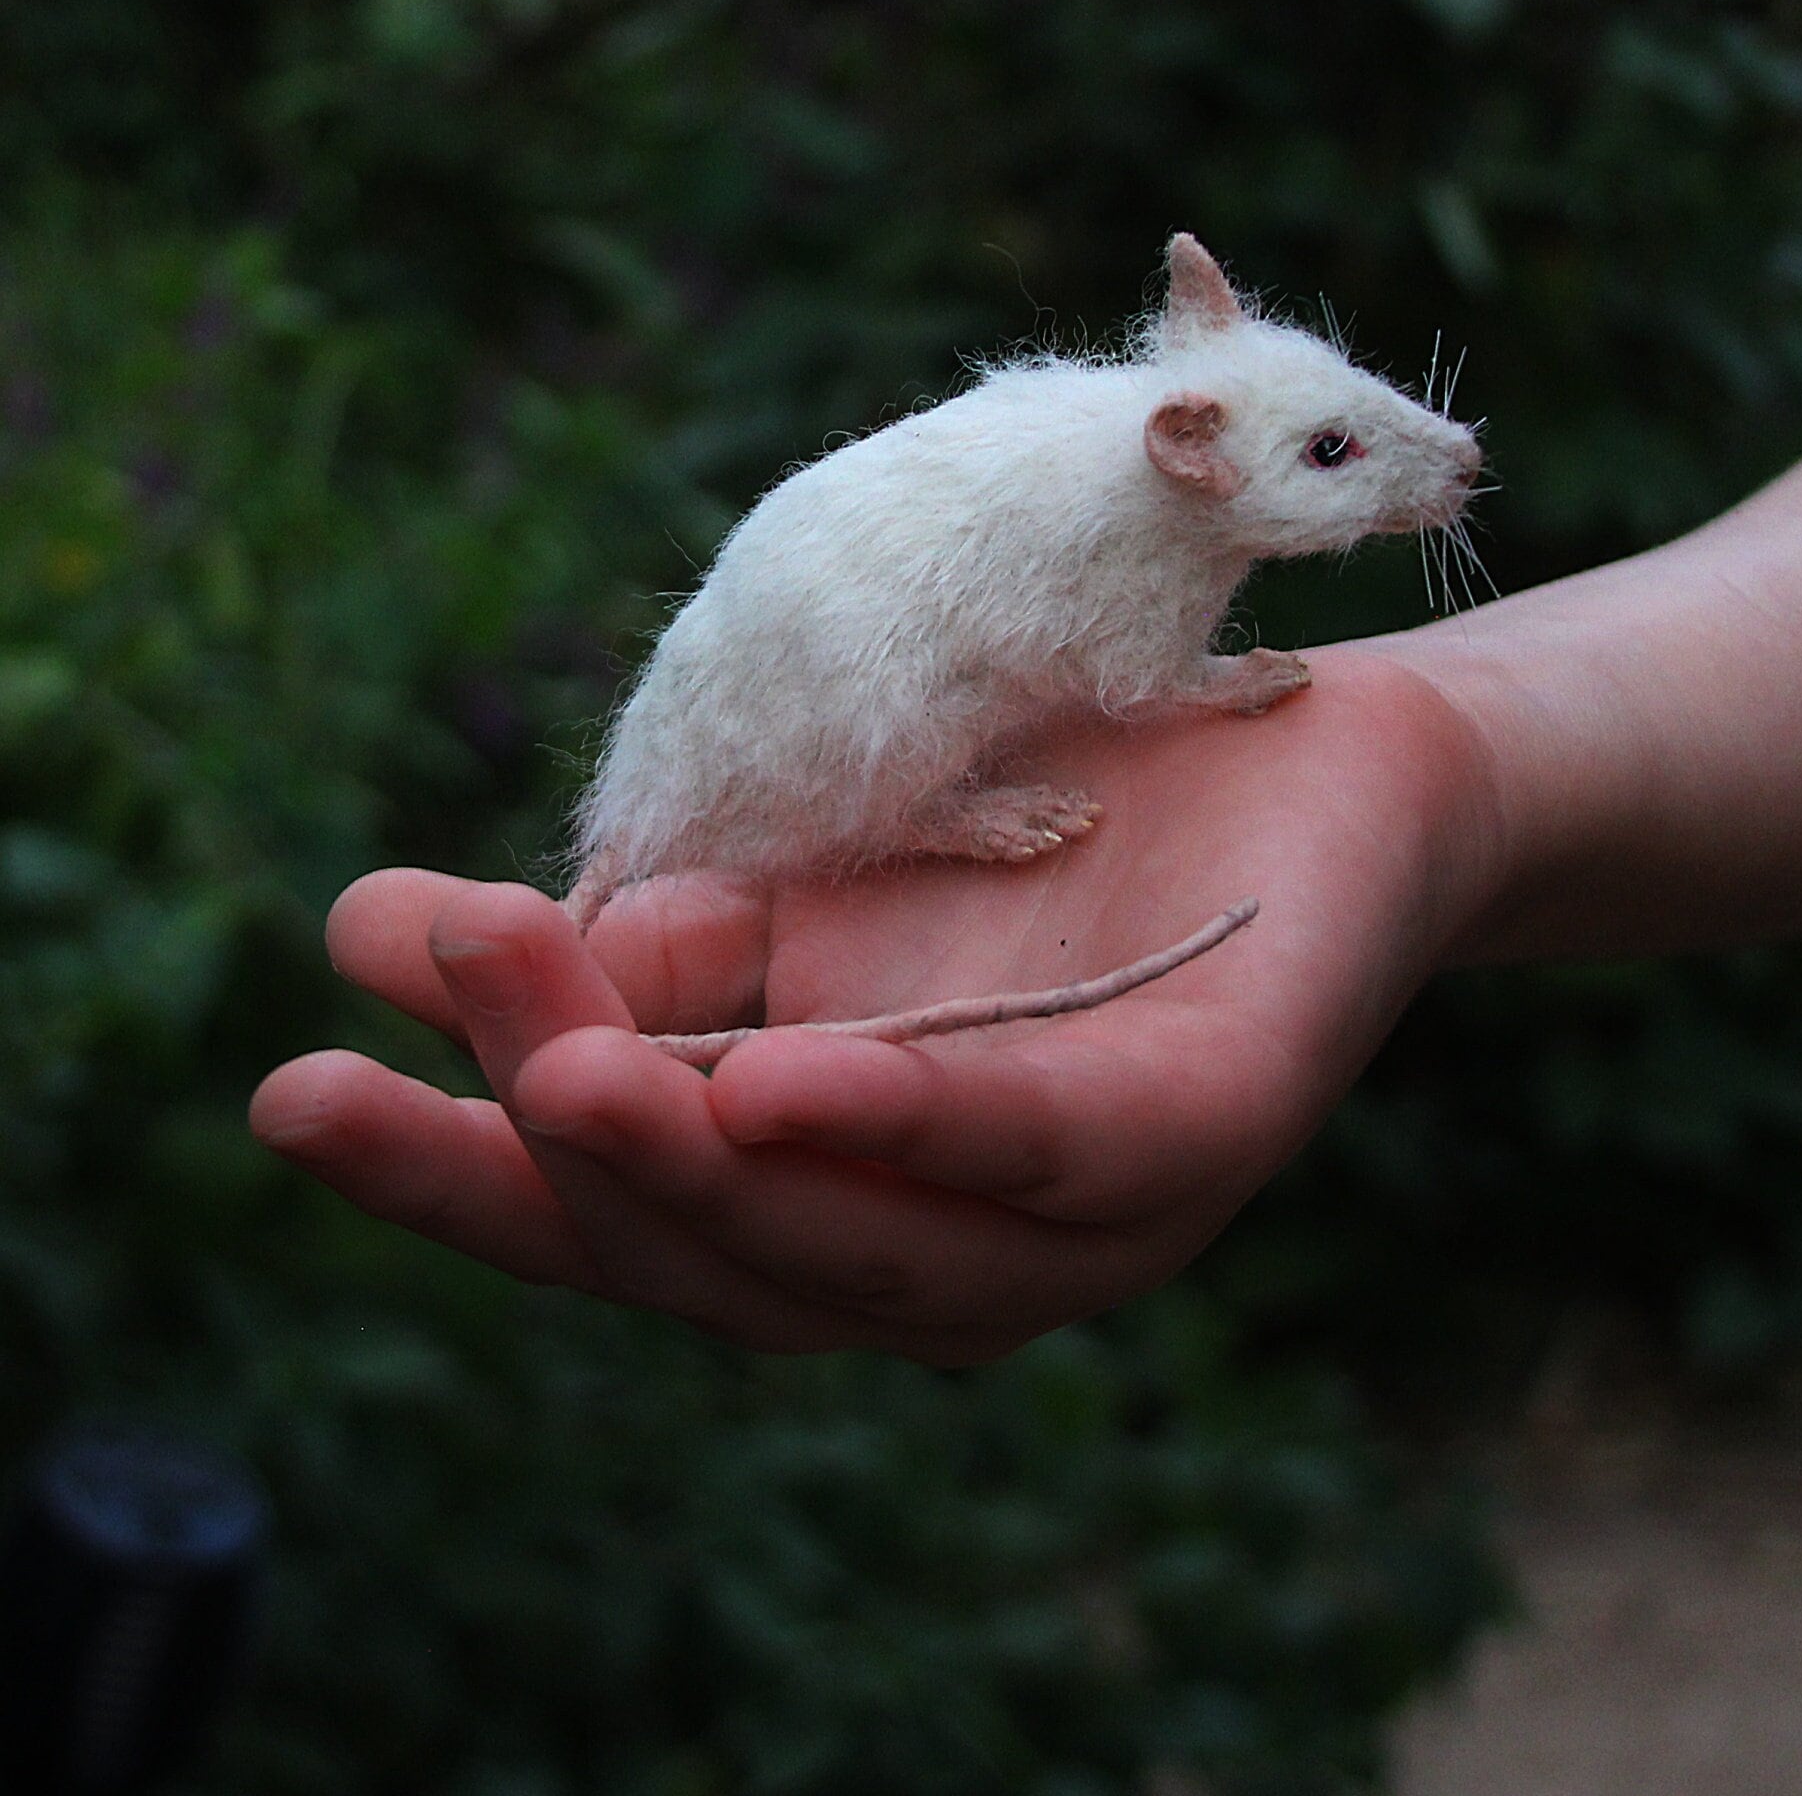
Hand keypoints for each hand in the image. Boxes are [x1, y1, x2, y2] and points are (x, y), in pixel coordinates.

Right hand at [250, 651, 1501, 1362]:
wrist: (1311, 738)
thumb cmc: (1051, 808)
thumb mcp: (804, 873)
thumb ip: (638, 944)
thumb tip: (382, 935)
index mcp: (843, 1188)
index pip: (631, 1219)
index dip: (461, 1178)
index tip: (293, 1085)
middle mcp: (952, 1242)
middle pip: (718, 1259)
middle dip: (548, 1160)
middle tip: (393, 1044)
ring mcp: (1088, 1215)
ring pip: (860, 1252)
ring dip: (698, 1167)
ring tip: (563, 1074)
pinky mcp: (1207, 1127)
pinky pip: (1047, 1150)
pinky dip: (911, 1128)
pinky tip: (781, 1079)